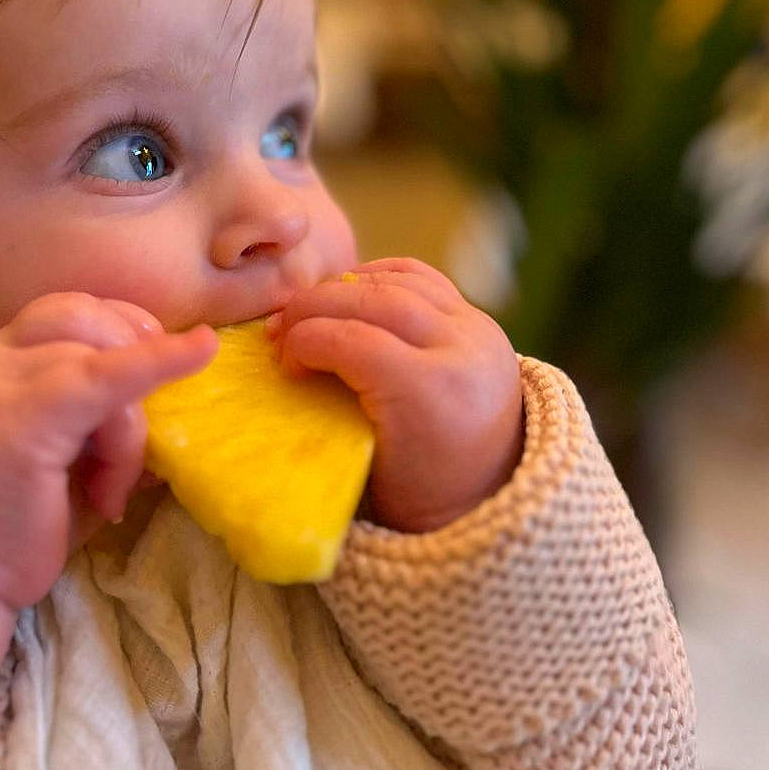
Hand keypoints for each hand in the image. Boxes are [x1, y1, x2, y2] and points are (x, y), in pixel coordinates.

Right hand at [0, 292, 216, 611]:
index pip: (66, 312)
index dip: (120, 325)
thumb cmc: (7, 528)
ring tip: (108, 486)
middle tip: (134, 438)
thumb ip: (103, 422)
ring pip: (100, 357)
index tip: (154, 359)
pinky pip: (103, 378)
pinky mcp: (19, 423)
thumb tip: (178, 409)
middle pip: (84, 317)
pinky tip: (199, 352)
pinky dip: (156, 364)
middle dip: (132, 355)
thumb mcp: (65, 458)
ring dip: (127, 421)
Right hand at [267, 259, 522, 532]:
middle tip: (279, 328)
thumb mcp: (365, 469)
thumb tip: (281, 362)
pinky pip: (422, 278)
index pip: (353, 342)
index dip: (305, 341)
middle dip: (314, 306)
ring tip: (308, 311)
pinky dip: (378, 277)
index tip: (282, 361)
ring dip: (342, 288)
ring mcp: (477, 329)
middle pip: (373, 301)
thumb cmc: (416, 492)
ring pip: (397, 280)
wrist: (490, 491)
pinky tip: (348, 295)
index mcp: (432, 396)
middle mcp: (461, 352)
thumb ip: (326, 412)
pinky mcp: (479, 319)